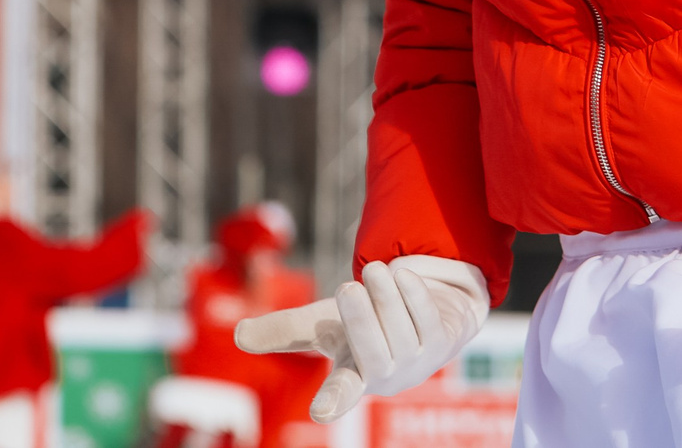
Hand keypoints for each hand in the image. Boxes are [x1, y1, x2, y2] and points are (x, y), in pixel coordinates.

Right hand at [235, 256, 488, 420]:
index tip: (321, 413)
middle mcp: (386, 374)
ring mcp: (418, 361)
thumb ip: (285, 330)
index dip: (332, 400)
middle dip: (362, 319)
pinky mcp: (442, 343)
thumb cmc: (364, 324)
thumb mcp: (324, 325)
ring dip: (389, 297)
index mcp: (353, 375)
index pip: (341, 392)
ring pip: (403, 330)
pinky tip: (403, 274)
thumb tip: (239, 335)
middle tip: (348, 287)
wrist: (423, 315)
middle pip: (373, 351)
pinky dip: (415, 295)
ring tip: (377, 269)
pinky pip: (428, 318)